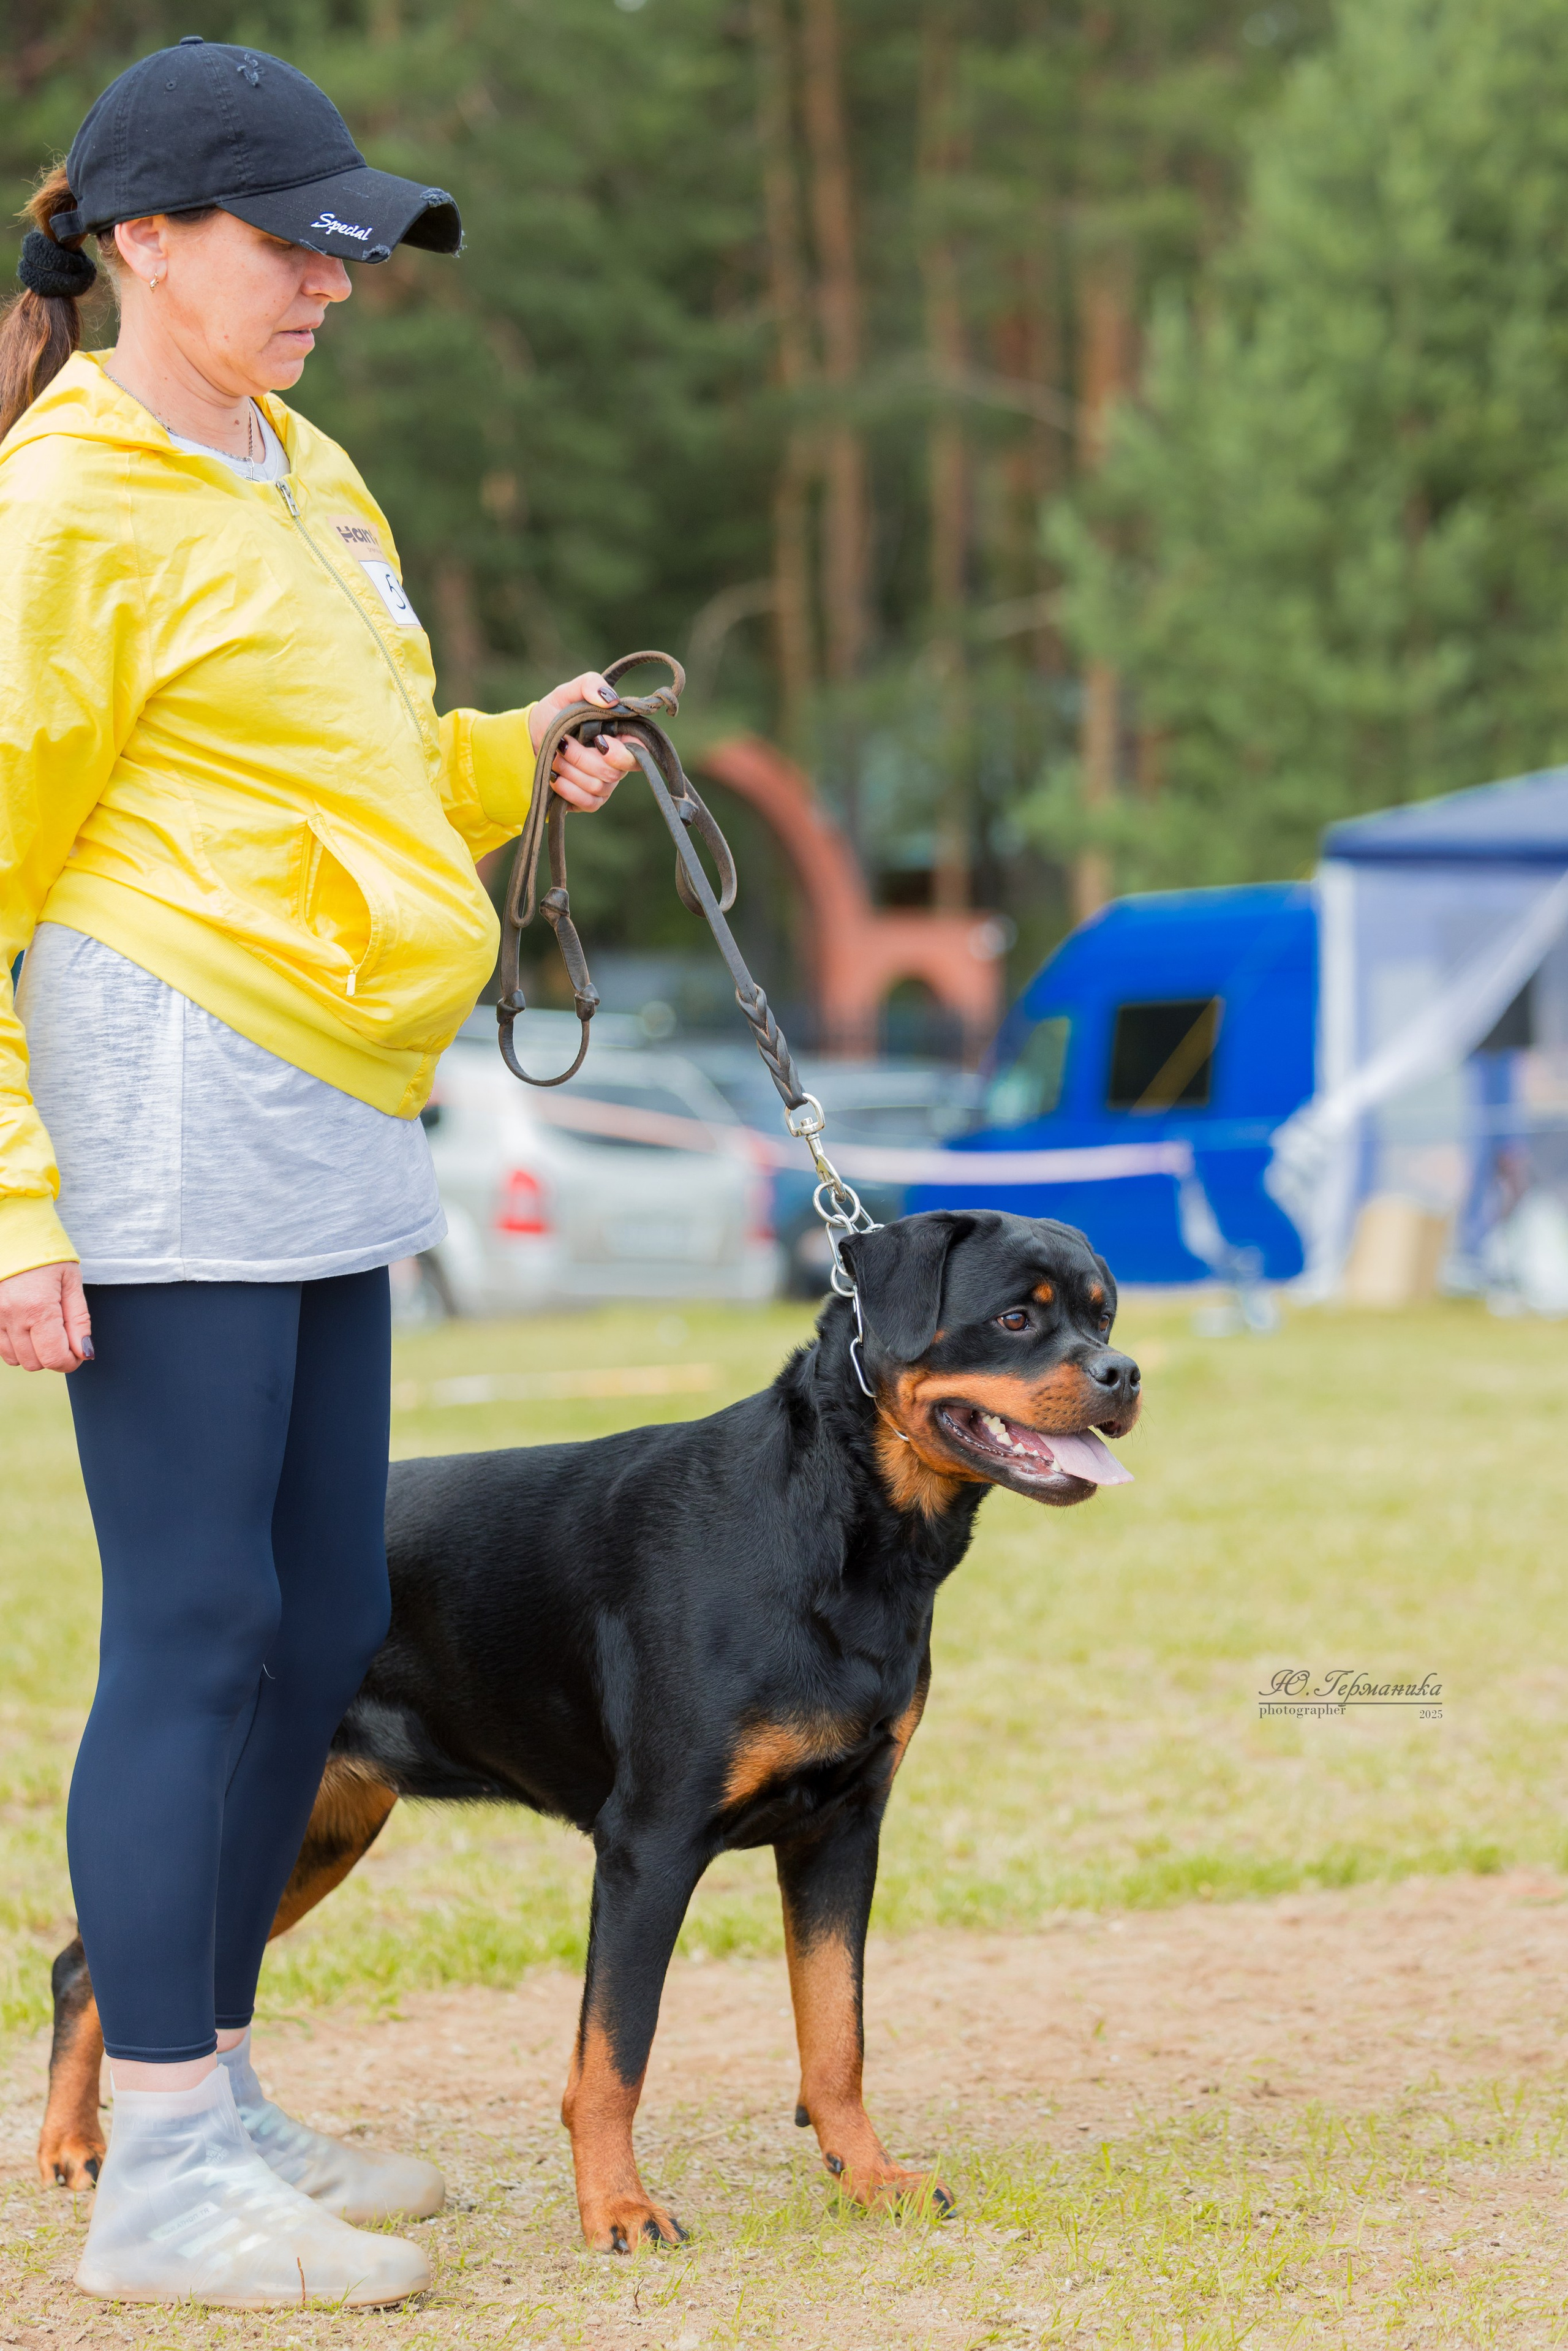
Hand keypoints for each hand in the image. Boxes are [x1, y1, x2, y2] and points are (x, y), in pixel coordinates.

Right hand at [0, 1260, 91, 1372]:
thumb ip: (79, 1320)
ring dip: (34, 1353)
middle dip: (54, 1357)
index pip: (54, 1358)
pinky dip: (16, 1346)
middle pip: (35, 1363)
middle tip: (65, 1338)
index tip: (79, 1352)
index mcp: (38, 1308)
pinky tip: (28, 1328)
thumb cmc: (47, 1254)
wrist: (13, 1233)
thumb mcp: (72, 1282)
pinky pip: (0, 1347)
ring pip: (15, 1359)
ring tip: (45, 1330)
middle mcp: (12, 1316)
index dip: (71, 1362)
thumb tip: (85, 1352)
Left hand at [528, 673, 638, 811]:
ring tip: (554, 756)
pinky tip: (555, 777)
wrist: (530, 739)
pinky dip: (568, 790)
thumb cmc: (554, 714)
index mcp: (620, 737)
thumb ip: (590, 684)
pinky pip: (589, 803)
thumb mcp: (567, 692)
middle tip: (562, 744)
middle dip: (582, 758)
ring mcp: (605, 784)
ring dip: (570, 771)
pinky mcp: (590, 800)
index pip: (639, 752)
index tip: (600, 741)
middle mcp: (617, 763)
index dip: (622, 753)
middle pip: (613, 772)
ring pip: (598, 787)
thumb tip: (610, 700)